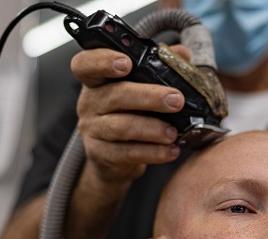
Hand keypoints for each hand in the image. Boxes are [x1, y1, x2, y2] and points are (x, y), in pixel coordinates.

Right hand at [70, 46, 189, 182]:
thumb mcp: (141, 87)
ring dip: (152, 129)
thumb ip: (160, 66)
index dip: (102, 60)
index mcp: (98, 80)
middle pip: (115, 95)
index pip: (86, 64)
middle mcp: (90, 102)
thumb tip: (181, 53)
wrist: (116, 157)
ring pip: (121, 127)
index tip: (126, 62)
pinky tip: (171, 150)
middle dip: (149, 97)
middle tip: (176, 100)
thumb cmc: (132, 113)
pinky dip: (152, 152)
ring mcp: (93, 129)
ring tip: (174, 132)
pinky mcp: (101, 154)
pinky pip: (127, 153)